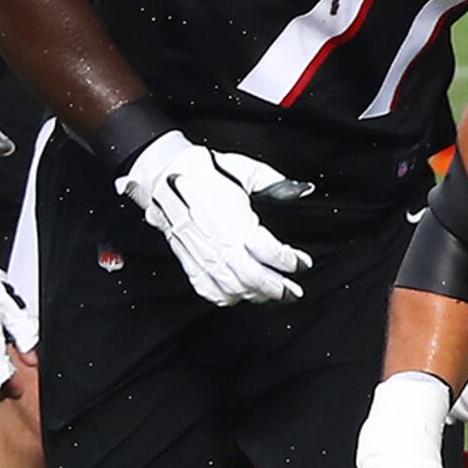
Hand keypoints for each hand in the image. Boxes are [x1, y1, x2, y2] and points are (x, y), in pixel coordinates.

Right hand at [116, 131, 312, 306]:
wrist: (166, 176)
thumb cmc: (205, 172)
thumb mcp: (246, 169)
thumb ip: (276, 183)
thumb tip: (302, 189)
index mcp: (235, 221)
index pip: (270, 252)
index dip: (290, 262)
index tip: (302, 262)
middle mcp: (220, 243)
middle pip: (254, 277)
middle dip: (278, 289)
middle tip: (293, 292)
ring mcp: (203, 256)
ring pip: (234, 288)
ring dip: (257, 295)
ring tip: (273, 295)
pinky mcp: (190, 262)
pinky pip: (210, 291)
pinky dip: (228, 298)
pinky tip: (240, 294)